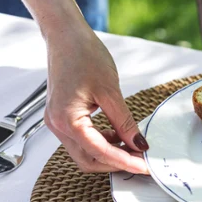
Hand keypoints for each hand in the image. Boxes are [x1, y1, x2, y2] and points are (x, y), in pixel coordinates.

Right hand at [44, 24, 148, 173]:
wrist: (66, 36)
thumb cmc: (84, 56)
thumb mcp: (111, 91)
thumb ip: (124, 122)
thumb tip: (139, 144)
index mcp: (67, 119)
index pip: (99, 152)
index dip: (124, 162)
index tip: (144, 165)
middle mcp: (57, 125)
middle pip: (88, 160)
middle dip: (115, 163)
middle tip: (141, 160)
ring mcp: (57, 122)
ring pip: (84, 153)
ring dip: (109, 154)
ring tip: (134, 148)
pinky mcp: (62, 117)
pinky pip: (82, 140)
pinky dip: (101, 142)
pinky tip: (119, 136)